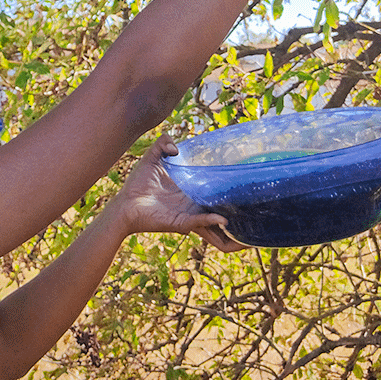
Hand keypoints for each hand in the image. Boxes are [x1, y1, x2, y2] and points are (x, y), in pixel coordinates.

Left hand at [107, 136, 242, 250]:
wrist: (124, 204)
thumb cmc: (137, 184)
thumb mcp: (152, 158)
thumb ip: (163, 144)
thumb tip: (177, 147)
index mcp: (190, 191)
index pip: (214, 192)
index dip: (228, 189)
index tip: (244, 183)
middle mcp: (193, 205)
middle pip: (220, 213)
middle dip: (238, 218)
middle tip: (256, 210)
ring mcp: (189, 215)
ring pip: (215, 226)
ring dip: (231, 231)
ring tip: (249, 235)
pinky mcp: (180, 222)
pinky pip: (200, 223)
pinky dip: (211, 221)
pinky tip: (222, 219)